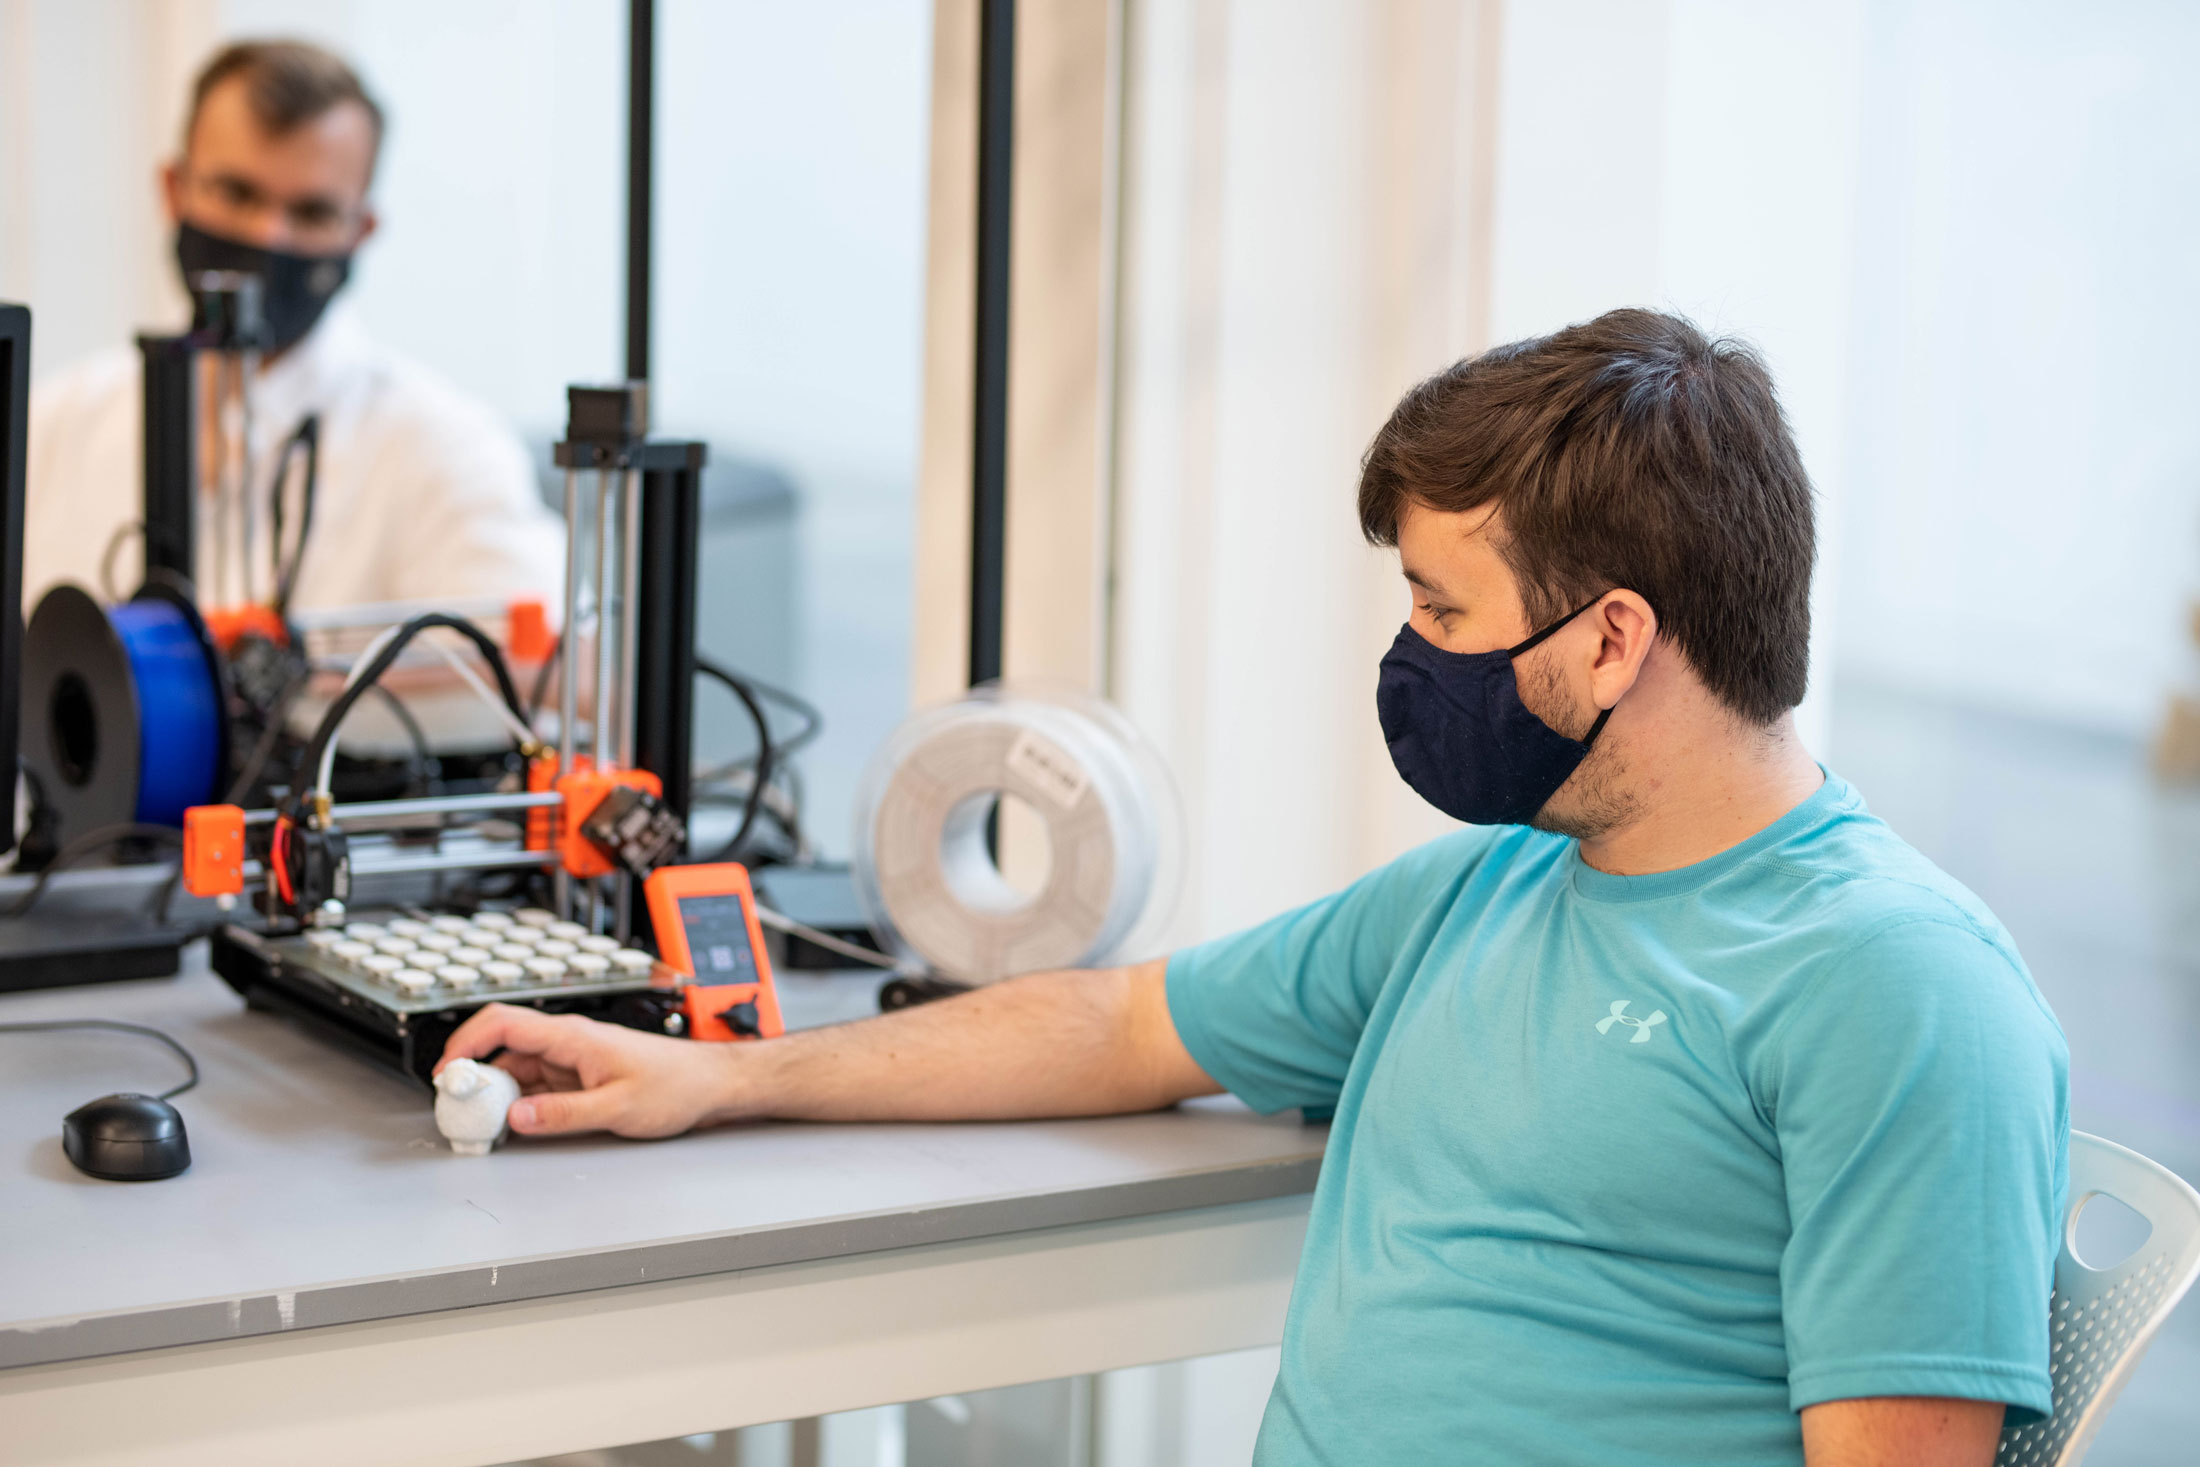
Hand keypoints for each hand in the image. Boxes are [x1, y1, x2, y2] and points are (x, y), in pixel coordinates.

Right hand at [435, 1004, 738, 1138]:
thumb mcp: (618, 1107)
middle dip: (473, 1076)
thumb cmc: (675, 1085)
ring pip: (516, 1069)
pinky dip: (517, 1102)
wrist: (709, 1084)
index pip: (503, 1023)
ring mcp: (571, 1059)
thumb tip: (516, 1117)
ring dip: (495, 1093)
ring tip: (481, 1125)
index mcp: (573, 1036)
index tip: (447, 1073)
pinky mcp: (578, 1076)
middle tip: (458, 1110)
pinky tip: (512, 1124)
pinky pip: (535, 1084)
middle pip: (502, 1048)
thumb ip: (564, 1114)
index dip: (466, 1042)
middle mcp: (567, 1042)